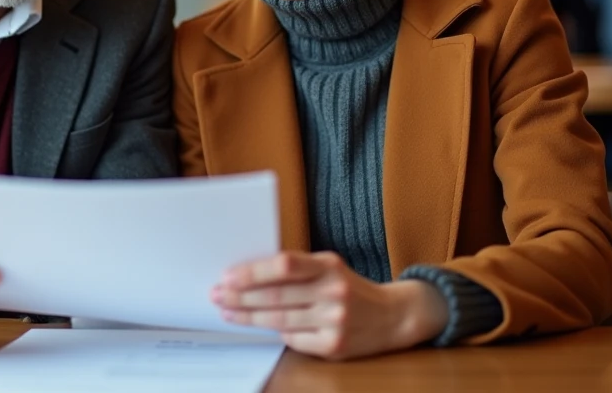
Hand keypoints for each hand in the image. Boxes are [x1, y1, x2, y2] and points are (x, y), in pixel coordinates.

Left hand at [211, 251, 447, 359]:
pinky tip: (260, 327)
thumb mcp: (329, 267)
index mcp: (329, 265)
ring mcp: (335, 321)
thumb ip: (297, 269)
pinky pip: (294, 340)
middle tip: (217, 295)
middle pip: (276, 296)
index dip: (253, 272)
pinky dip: (276, 333)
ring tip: (228, 312)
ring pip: (279, 320)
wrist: (394, 316)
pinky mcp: (335, 346)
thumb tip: (248, 275)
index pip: (284, 265)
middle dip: (240, 296)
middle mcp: (333, 292)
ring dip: (248, 317)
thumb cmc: (349, 287)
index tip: (227, 276)